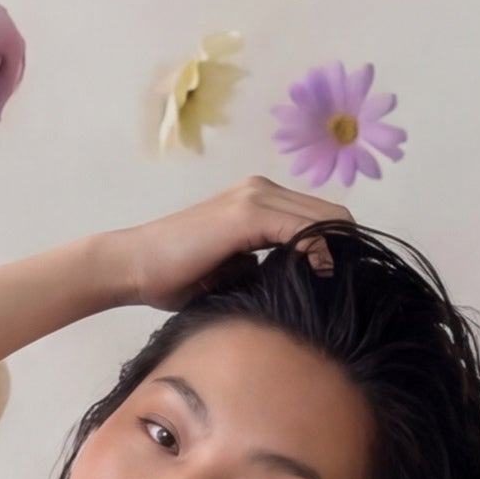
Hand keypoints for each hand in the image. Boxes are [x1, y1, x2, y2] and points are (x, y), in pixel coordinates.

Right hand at [100, 174, 351, 310]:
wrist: (131, 266)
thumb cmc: (173, 276)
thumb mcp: (233, 270)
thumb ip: (267, 267)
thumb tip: (304, 283)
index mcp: (259, 200)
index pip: (322, 217)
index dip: (340, 248)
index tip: (339, 283)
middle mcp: (261, 189)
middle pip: (333, 214)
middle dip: (348, 251)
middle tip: (347, 289)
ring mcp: (255, 197)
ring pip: (326, 218)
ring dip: (339, 252)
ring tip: (333, 287)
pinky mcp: (246, 214)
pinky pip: (304, 229)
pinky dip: (319, 253)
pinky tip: (317, 278)